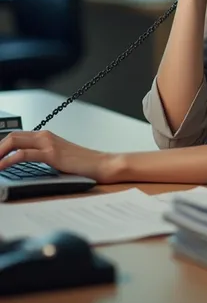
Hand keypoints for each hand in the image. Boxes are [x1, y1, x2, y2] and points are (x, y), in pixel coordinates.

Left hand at [0, 131, 117, 183]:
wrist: (101, 164)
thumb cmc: (82, 164)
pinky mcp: (51, 154)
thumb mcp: (58, 158)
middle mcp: (45, 136)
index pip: (16, 136)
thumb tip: (23, 164)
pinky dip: (8, 160)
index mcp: (45, 136)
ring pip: (14, 141)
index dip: (1, 145)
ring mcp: (48, 144)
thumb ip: (43, 156)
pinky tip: (2, 166)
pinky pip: (23, 154)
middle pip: (12, 136)